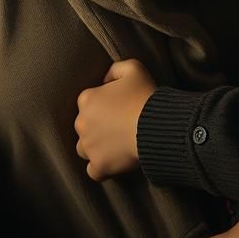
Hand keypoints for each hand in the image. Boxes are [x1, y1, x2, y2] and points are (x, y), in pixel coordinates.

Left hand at [75, 58, 156, 180]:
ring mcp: (89, 146)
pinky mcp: (99, 165)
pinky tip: (113, 161)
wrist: (156, 125)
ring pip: (84, 148)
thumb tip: (105, 80)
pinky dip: (101, 167)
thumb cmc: (144, 95)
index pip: (87, 102)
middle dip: (97, 125)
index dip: (103, 103)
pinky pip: (93, 170)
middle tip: (118, 125)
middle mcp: (82, 123)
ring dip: (95, 146)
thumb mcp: (132, 68)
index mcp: (87, 99)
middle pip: (84, 125)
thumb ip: (114, 69)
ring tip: (114, 144)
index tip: (118, 107)